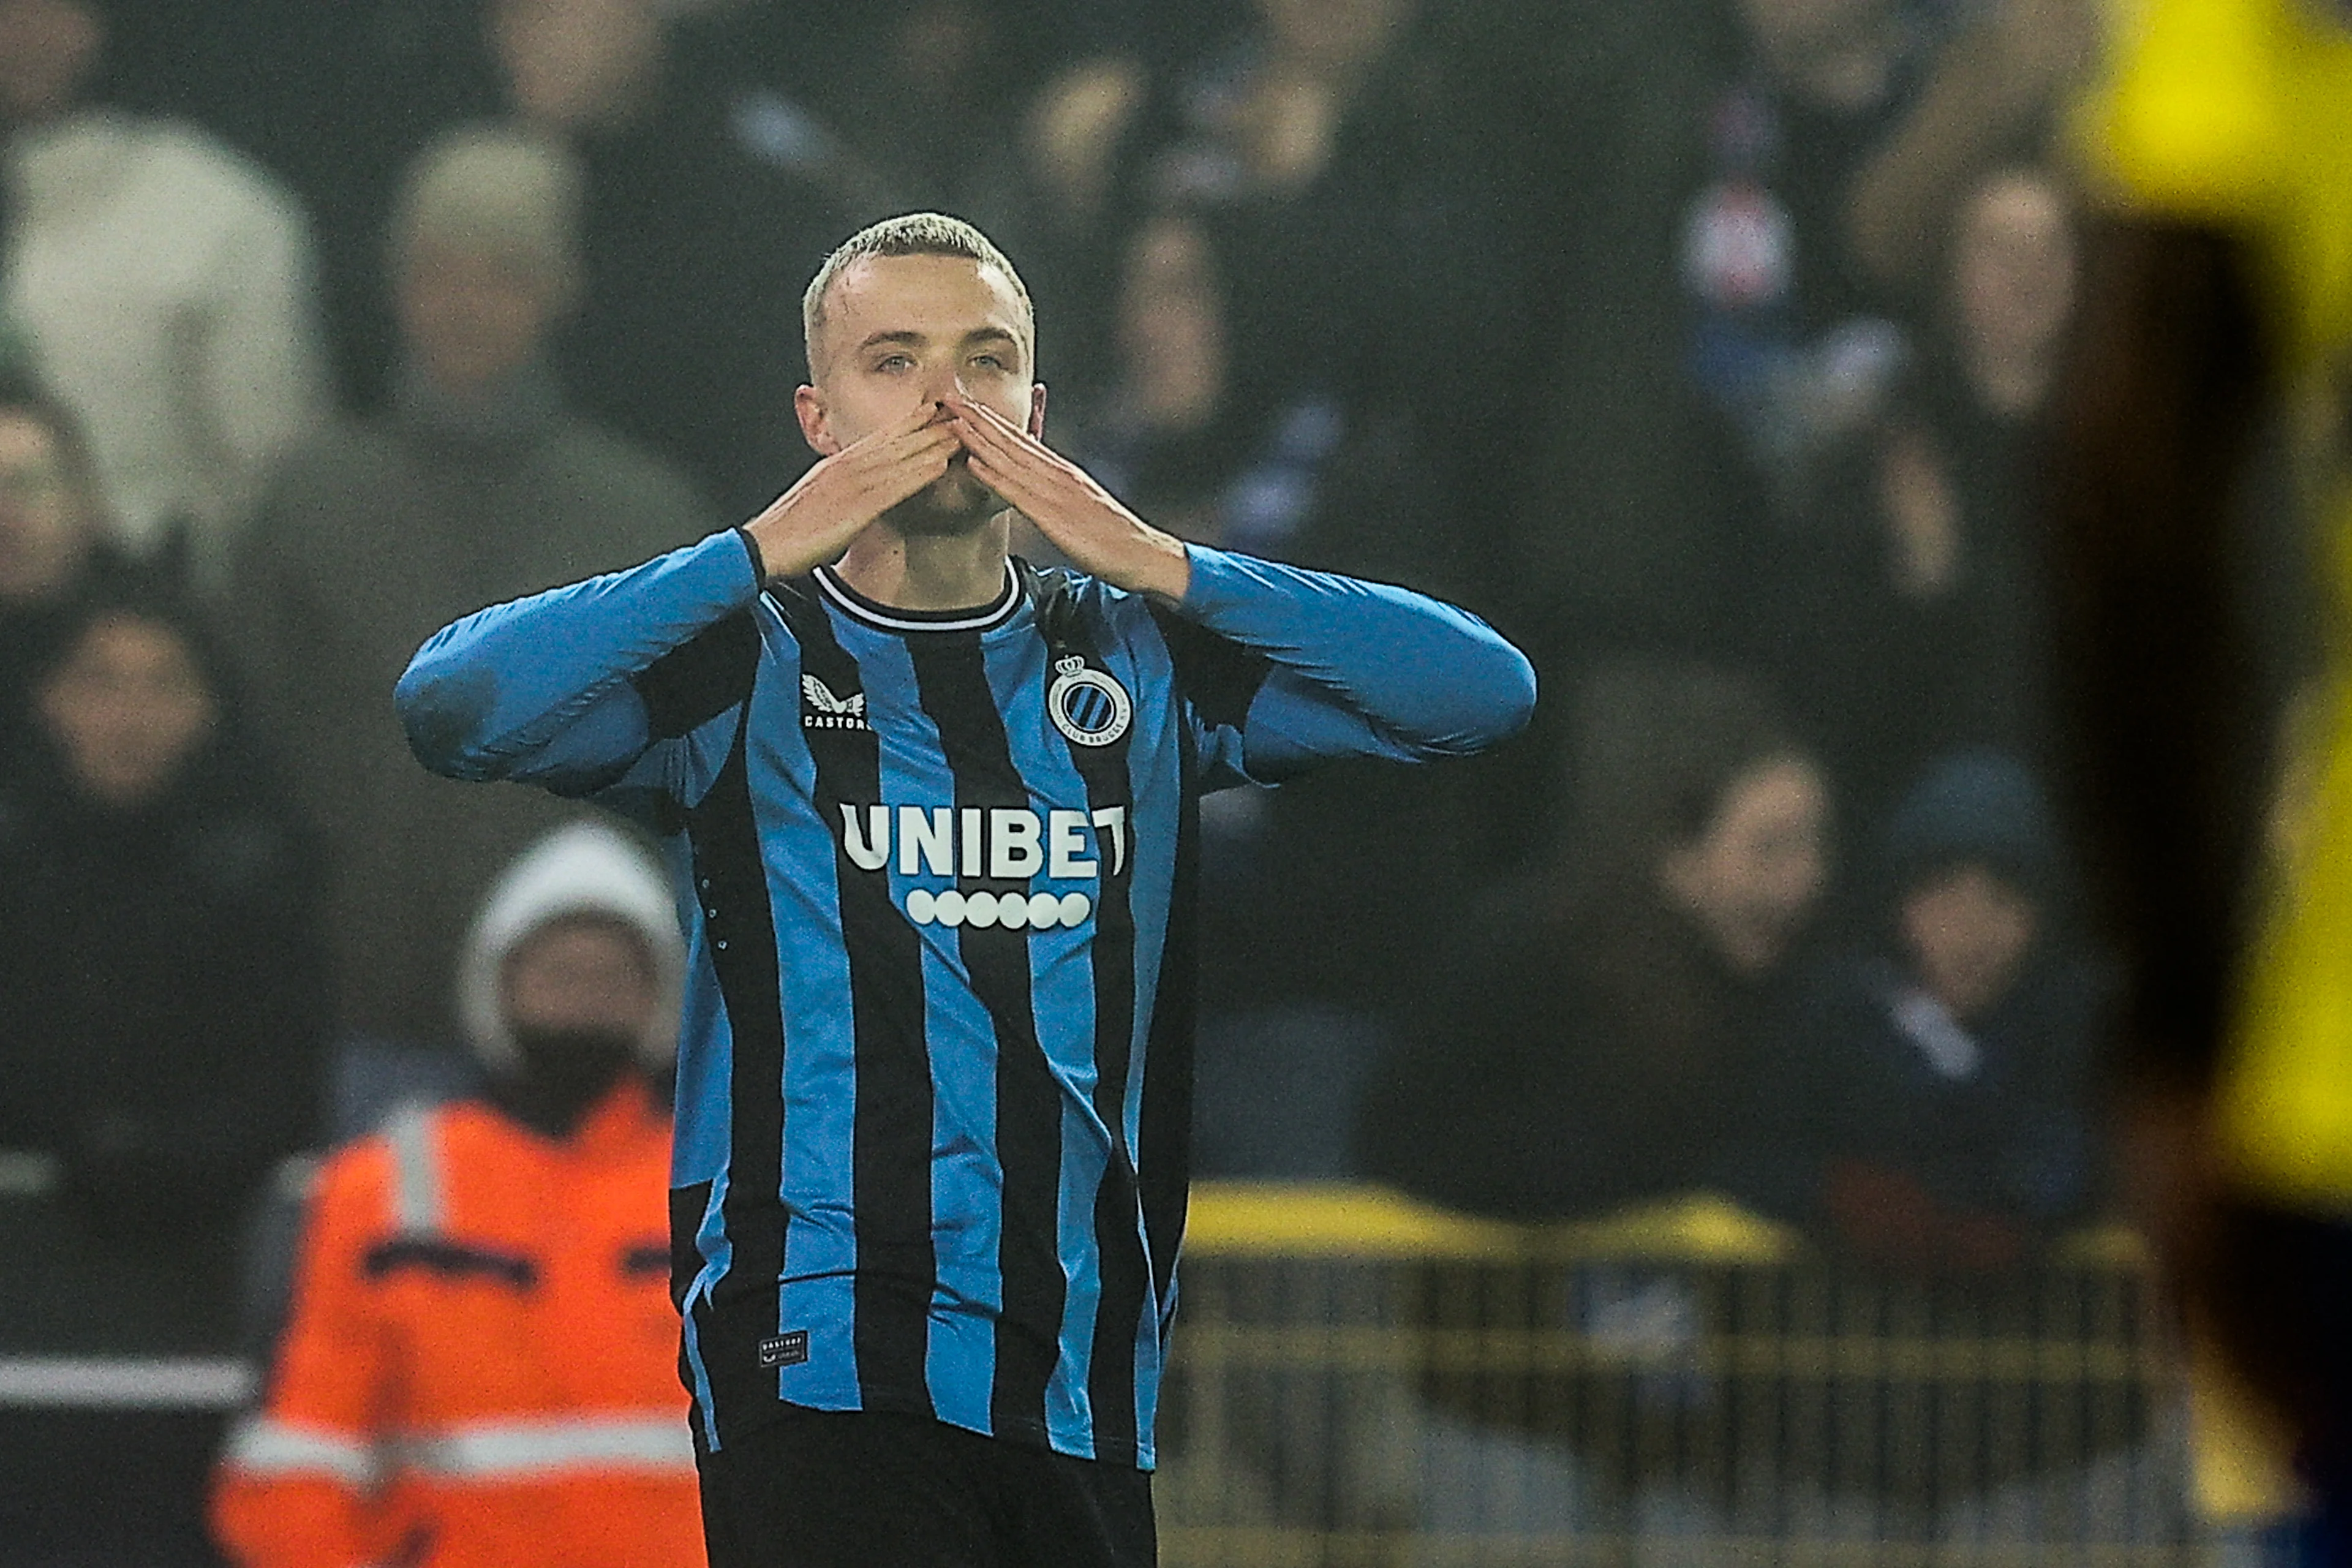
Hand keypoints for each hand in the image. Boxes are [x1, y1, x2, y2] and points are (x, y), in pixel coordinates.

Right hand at [742, 403, 962, 579]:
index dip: (906, 424)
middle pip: (894, 442)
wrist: (764, 546)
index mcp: (836, 466)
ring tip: (959, 432)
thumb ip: (837, 489)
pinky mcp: (855, 509)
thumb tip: (855, 492)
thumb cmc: (787, 531)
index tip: (929, 411)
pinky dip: (918, 476)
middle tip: (956, 410)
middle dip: (927, 427)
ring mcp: (851, 486)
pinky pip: (893, 489)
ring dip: (931, 445)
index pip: (877, 439)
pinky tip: (940, 468)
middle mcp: (845, 468)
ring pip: (899, 460)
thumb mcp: (816, 499)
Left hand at [945, 392, 1190, 600]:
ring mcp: (1054, 492)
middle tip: (949, 397)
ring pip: (1009, 459)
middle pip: (1011, 440)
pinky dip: (993, 476)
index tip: (968, 404)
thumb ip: (1059, 493)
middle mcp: (1056, 474)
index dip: (993, 421)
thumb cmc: (1112, 537)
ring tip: (952, 419)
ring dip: (978, 438)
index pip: (1022, 439)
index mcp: (1062, 471)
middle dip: (978, 417)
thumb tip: (1039, 489)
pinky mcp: (1052, 515)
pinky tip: (972, 463)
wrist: (1139, 553)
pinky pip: (1016, 492)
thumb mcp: (1081, 505)